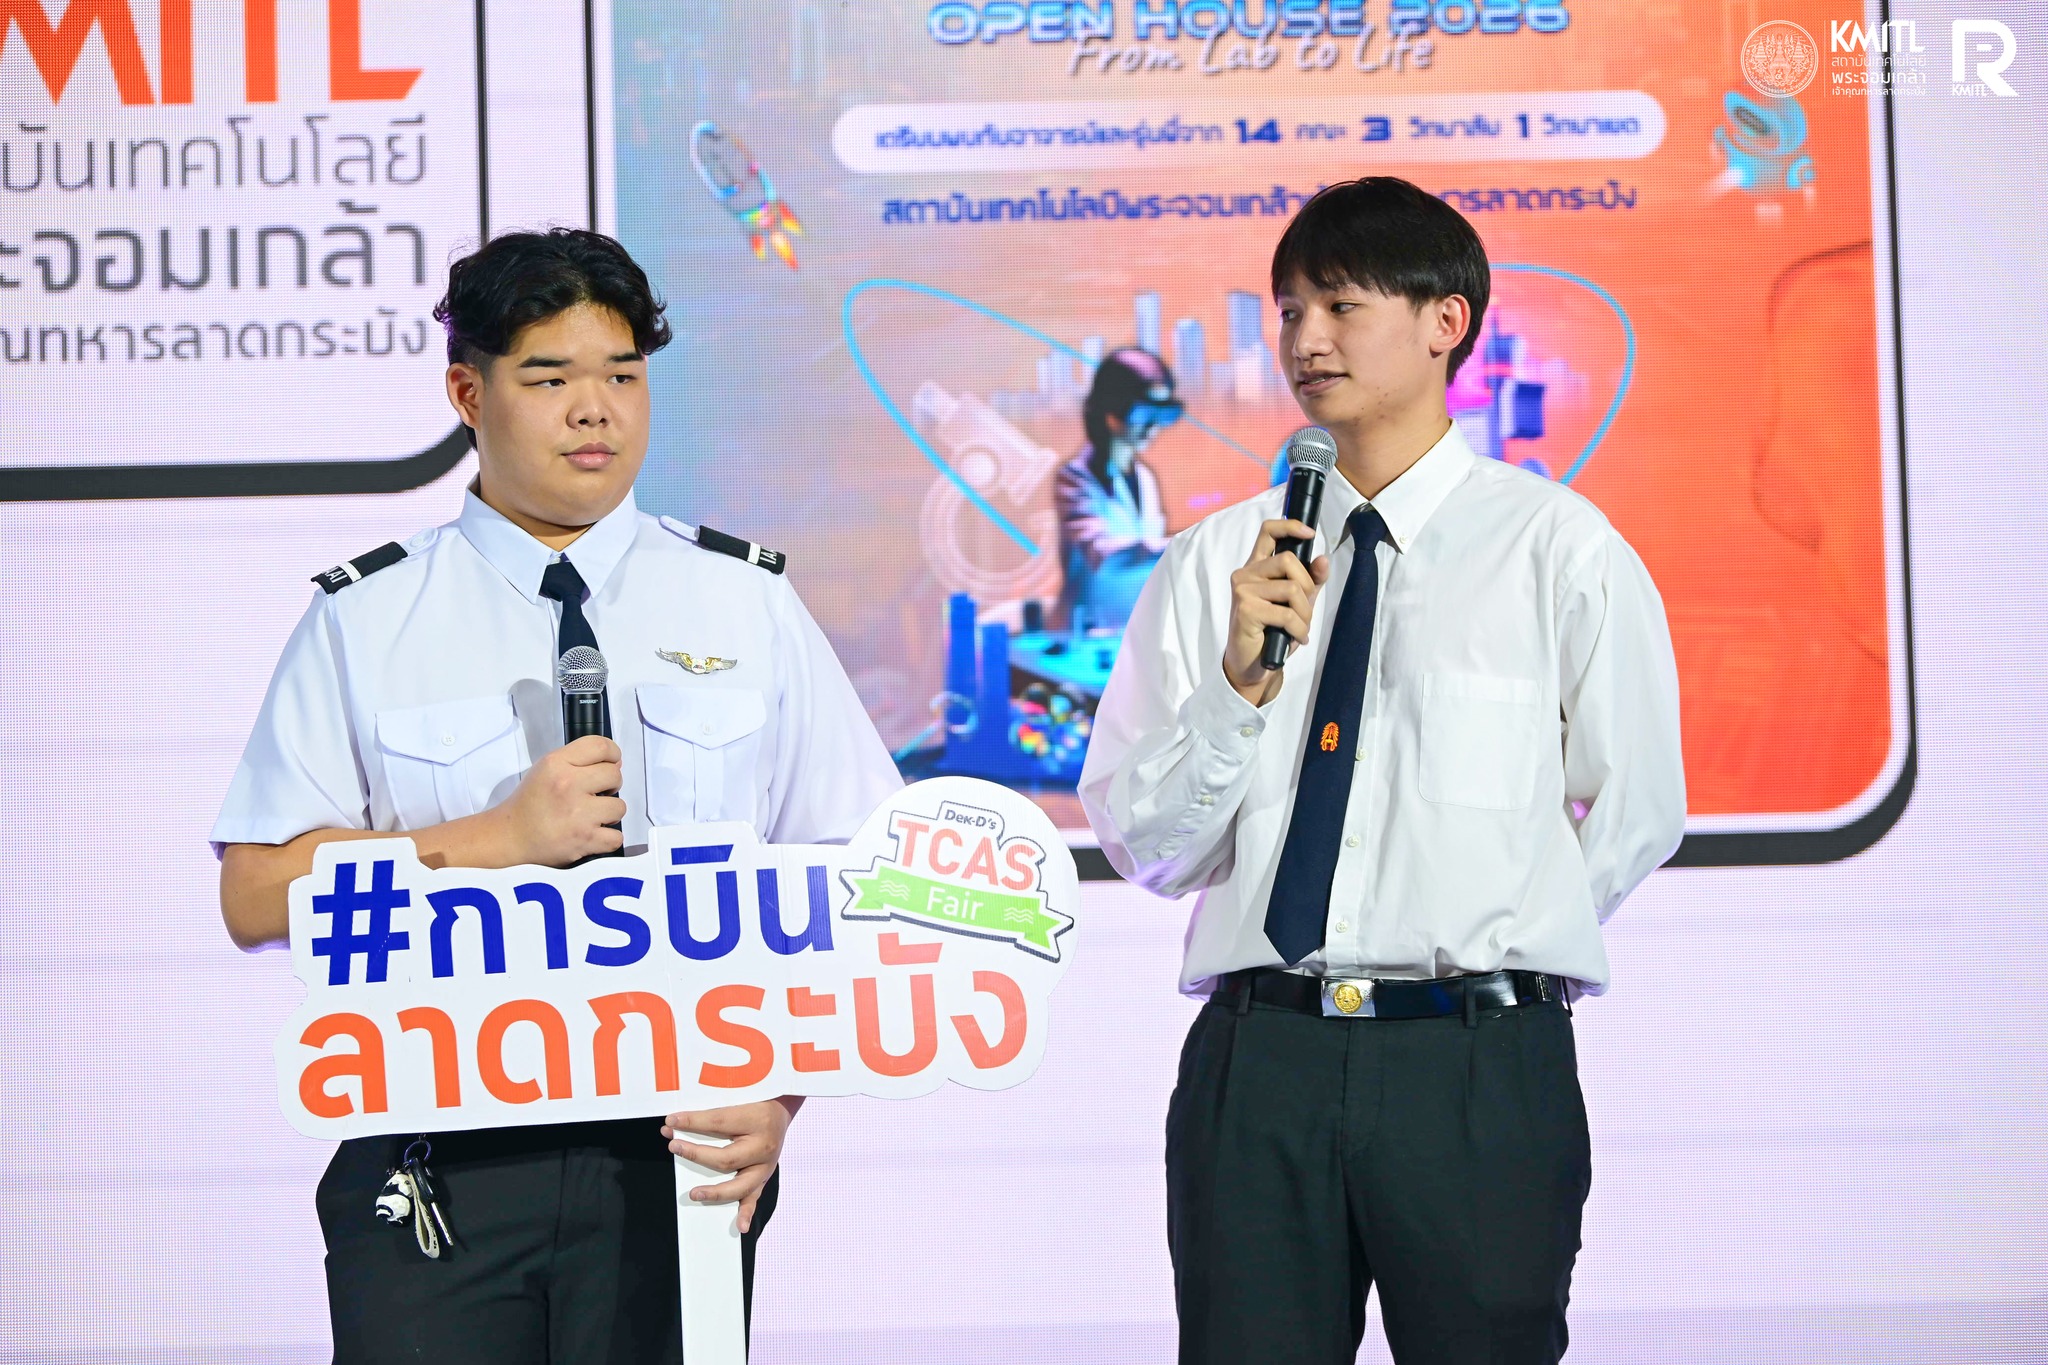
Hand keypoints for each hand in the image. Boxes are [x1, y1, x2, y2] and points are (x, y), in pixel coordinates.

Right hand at [490, 734, 624, 865]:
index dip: (613, 753)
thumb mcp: (547, 769)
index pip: (600, 746)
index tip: (611, 763)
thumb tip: (616, 762)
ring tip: (592, 816)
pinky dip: (607, 839)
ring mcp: (578, 813)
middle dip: (610, 785)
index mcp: (557, 763)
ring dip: (609, 814)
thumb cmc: (531, 803)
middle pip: (615, 775)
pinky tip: (593, 834)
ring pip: (619, 807)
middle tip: (596, 794)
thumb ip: (579, 761)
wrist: (512, 836)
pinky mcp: (584, 839)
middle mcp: (568, 785)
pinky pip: (616, 837)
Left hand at [664, 1098, 799, 1233]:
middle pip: (726, 1158)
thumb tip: (673, 1123)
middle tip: (674, 1147)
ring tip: (694, 1194)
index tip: (672, 1121)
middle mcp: (764, 1145)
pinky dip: (746, 1213)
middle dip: (696, 1155)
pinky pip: (754, 1197)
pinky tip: (739, 1226)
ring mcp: (766, 1165)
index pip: (719, 1122)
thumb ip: (710, 1110)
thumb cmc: (756, 1101)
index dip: (693, 1122)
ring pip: (740, 1185)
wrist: (782, 1109)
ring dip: (715, 1192)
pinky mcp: (765, 1176)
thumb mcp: (738, 1098)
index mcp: (758, 1120)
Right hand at [1223, 518, 1330, 706]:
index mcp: (1256, 567)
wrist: (1252, 664)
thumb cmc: (1272, 632)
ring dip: (1305, 614)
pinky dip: (1299, 629)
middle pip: (1288, 560)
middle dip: (1307, 587)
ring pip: (1291, 588)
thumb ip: (1310, 581)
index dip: (1290, 526)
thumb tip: (1323, 559)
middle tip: (1305, 610)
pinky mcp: (1246, 609)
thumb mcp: (1297, 603)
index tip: (1310, 534)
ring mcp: (1242, 590)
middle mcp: (1245, 574)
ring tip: (1300, 628)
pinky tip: (1296, 639)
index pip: (1268, 531)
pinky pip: (1287, 613)